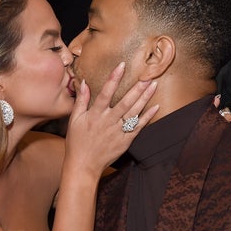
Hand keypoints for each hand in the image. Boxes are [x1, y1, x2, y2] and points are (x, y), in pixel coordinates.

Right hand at [64, 63, 158, 178]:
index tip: (122, 65)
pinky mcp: (125, 141)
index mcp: (95, 114)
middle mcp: (108, 121)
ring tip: (153, 85)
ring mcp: (117, 131)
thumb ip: (81, 100)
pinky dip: (147, 117)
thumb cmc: (77, 142)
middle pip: (125, 102)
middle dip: (137, 88)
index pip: (105, 92)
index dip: (114, 78)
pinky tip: (156, 107)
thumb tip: (83, 82)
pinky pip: (138, 127)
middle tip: (147, 75)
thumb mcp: (74, 120)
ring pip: (133, 112)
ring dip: (144, 98)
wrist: (83, 165)